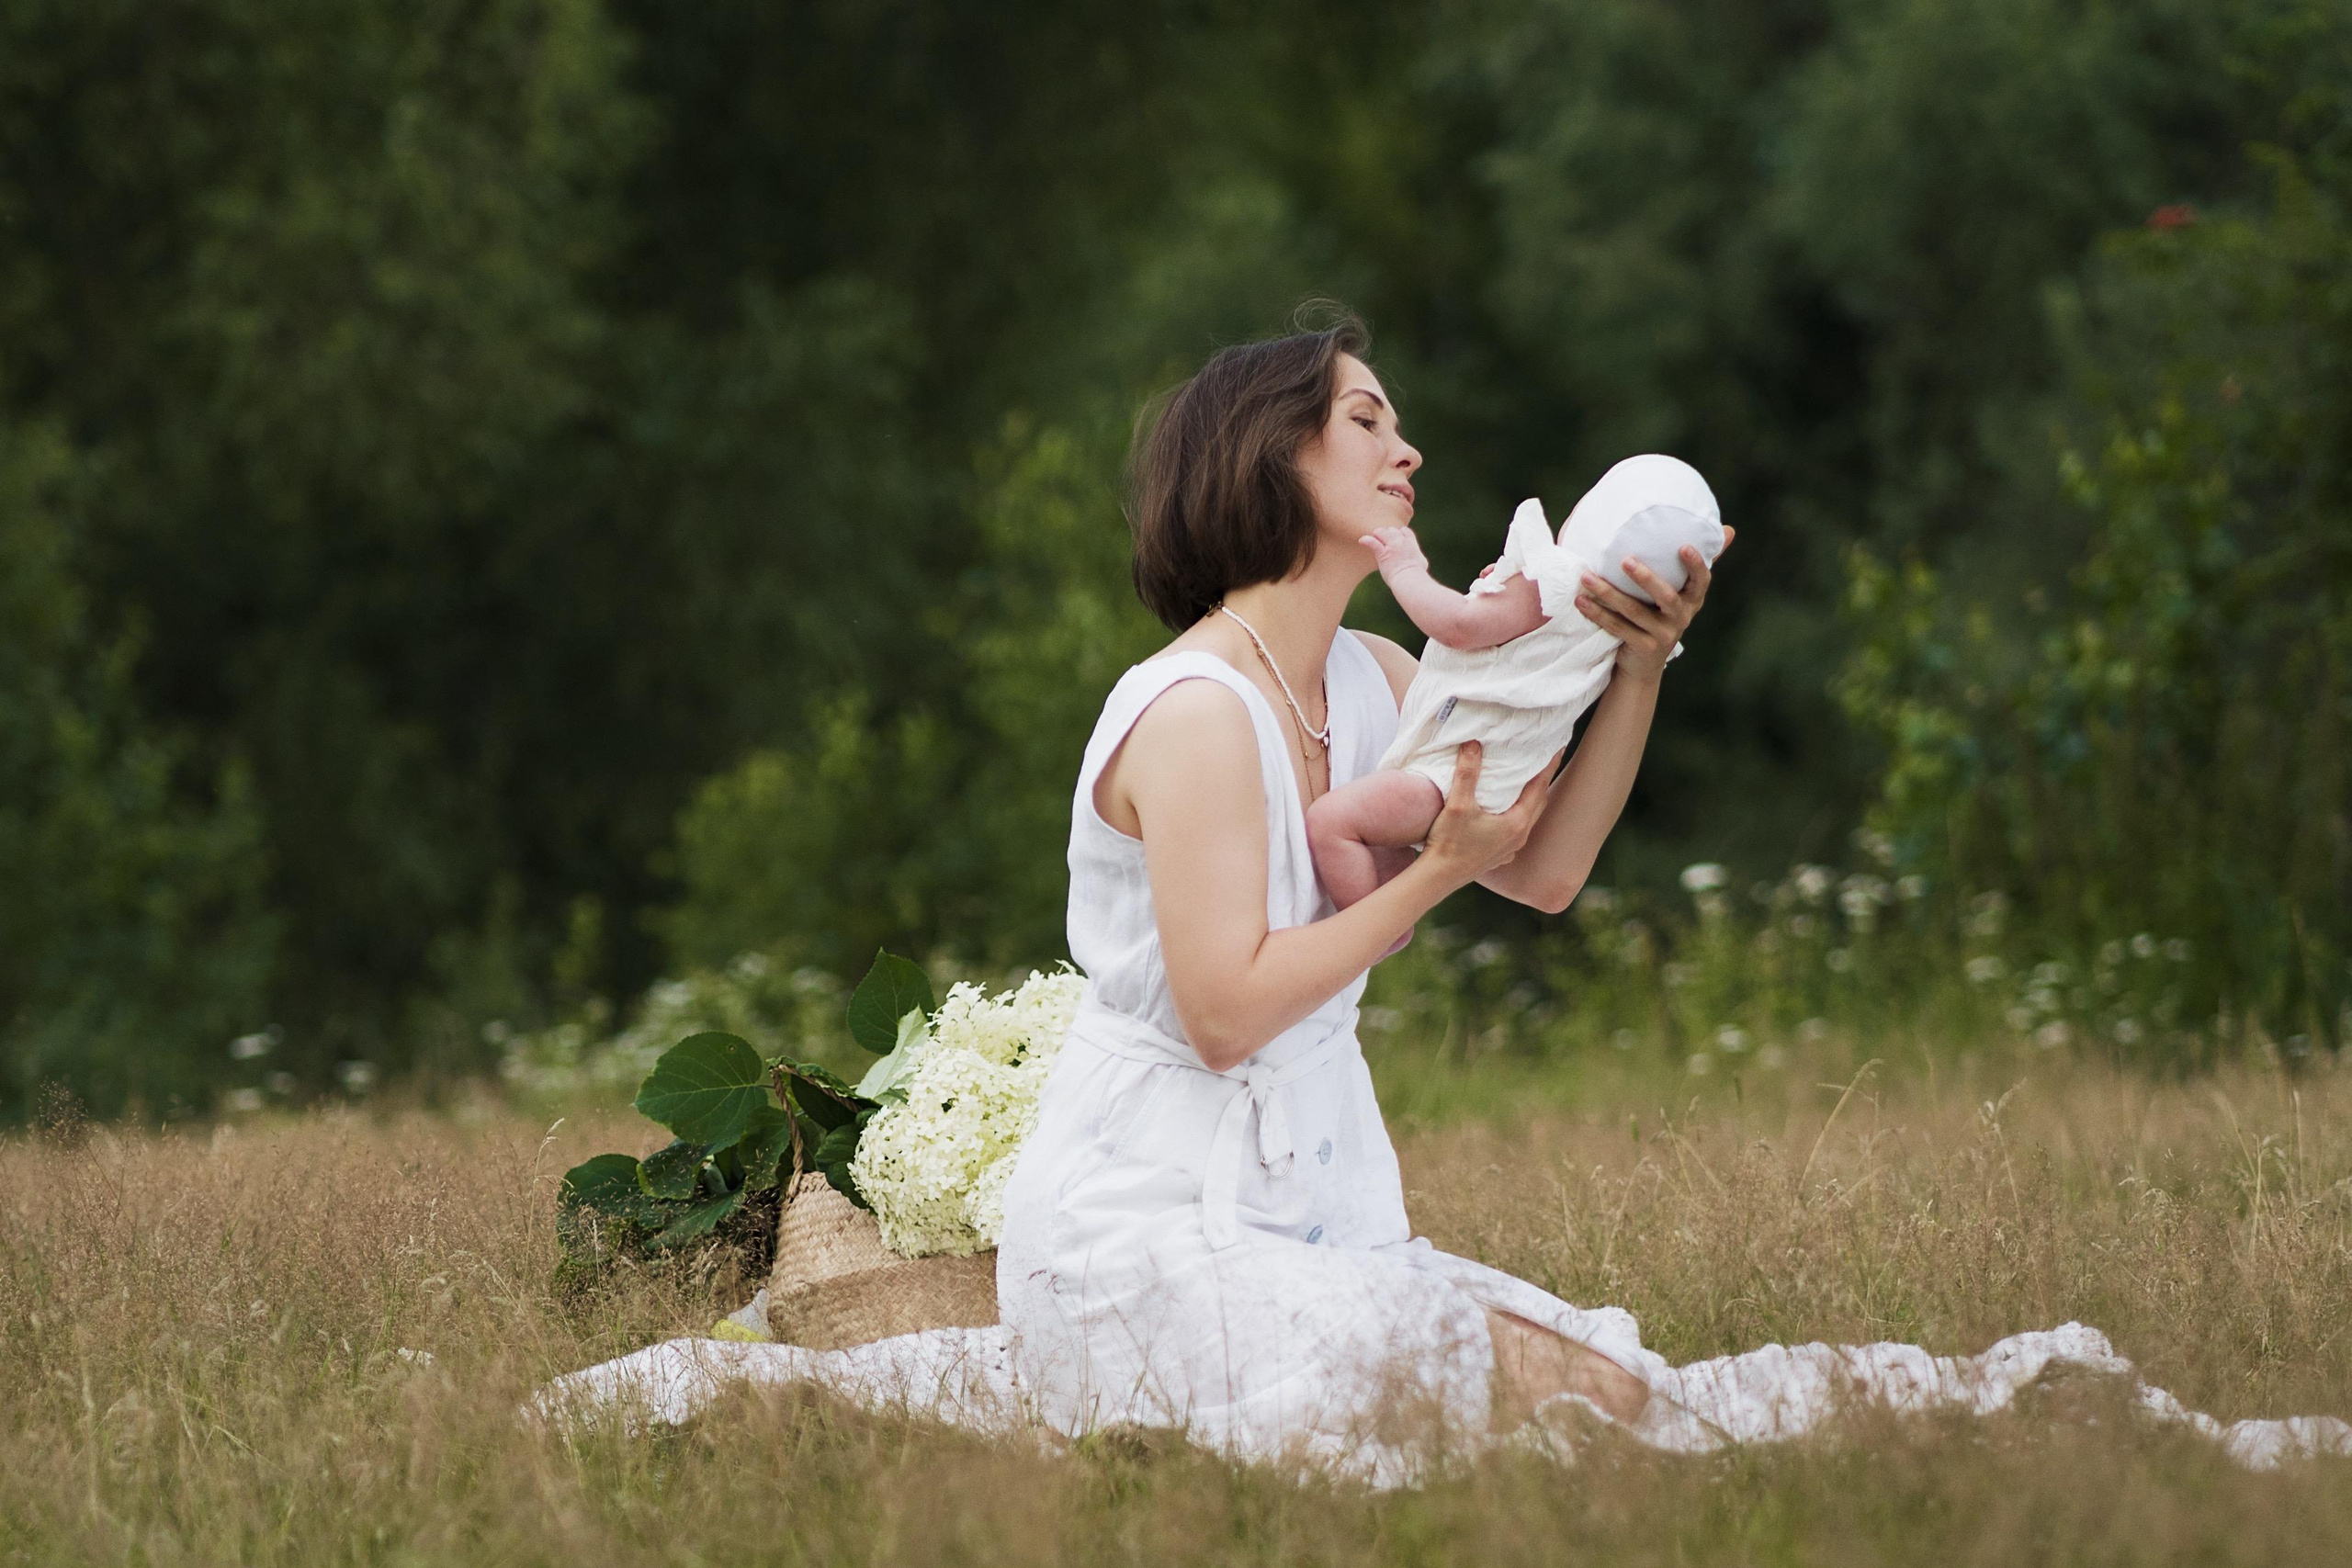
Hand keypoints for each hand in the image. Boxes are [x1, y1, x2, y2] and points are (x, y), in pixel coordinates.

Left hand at [1358, 526, 1429, 581]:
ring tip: (1374, 540)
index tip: (1395, 540)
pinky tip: (1362, 541)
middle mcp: (1401, 542)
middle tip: (1383, 543)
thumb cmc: (1417, 575)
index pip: (1404, 531)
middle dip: (1387, 535)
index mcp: (1411, 543)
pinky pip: (1373, 542)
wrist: (1410, 579)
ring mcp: (1392, 546)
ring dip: (1377, 535)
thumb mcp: (1421, 562)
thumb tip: (1418, 561)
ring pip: (1382, 532)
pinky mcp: (1383, 553)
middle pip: (1392, 530)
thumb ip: (1417, 556)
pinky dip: (1366, 540)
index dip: (1398, 533)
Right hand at [1420, 741, 1558, 884]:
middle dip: (1543, 781)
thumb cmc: (1449, 843)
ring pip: (1528, 818)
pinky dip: (1517, 817)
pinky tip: (1508, 814)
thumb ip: (1467, 773)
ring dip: (1531, 799)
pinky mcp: (1498, 857)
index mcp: (1516, 823)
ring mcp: (1510, 850)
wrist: (1437, 877)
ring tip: (1529, 784)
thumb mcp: (1458, 804)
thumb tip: (1473, 743)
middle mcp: (1518, 837)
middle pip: (1538, 803)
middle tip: (1546, 761)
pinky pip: (1516, 832)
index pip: (1539, 787)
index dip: (1548, 766)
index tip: (1558, 747)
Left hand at [1574, 526, 1734, 681]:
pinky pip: (1618, 628)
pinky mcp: (1643, 648)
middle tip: (1625, 560)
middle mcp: (1681, 617)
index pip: (1701, 580)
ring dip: (1608, 593)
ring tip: (1587, 577)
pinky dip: (1598, 614)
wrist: (1643, 664)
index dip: (1695, 564)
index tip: (1683, 546)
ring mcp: (1663, 635)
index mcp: (1692, 599)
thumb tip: (1731, 529)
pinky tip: (1581, 601)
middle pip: (1666, 597)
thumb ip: (1696, 564)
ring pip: (1634, 612)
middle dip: (1646, 578)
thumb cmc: (1660, 615)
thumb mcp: (1680, 591)